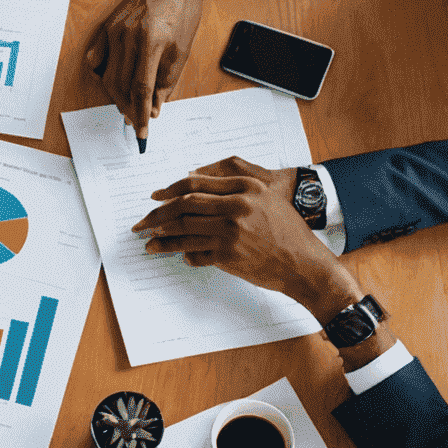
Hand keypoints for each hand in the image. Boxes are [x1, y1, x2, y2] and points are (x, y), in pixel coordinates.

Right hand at [86, 0, 214, 144]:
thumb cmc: (183, 10)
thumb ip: (167, 81)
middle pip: (120, 86)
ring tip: (128, 105)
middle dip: (127, 108)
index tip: (142, 132)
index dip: (141, 114)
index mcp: (151, 42)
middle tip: (136, 120)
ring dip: (116, 95)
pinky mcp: (107, 26)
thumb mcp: (183, 49)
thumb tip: (155, 108)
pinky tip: (113, 82)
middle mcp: (128, 36)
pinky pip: (97, 58)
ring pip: (107, 76)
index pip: (141, 89)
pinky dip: (102, 74)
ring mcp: (114, 30)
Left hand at [132, 155, 357, 314]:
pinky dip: (183, 254)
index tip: (155, 197)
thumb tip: (192, 186)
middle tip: (142, 222)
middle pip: (183, 205)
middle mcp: (236, 206)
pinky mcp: (227, 254)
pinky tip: (176, 255)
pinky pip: (194, 253)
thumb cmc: (287, 231)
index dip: (169, 190)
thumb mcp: (267, 198)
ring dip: (162, 236)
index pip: (195, 184)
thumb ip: (235, 188)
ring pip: (184, 230)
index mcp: (245, 187)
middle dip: (157, 214)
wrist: (304, 264)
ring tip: (149, 241)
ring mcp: (230, 231)